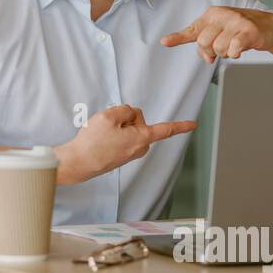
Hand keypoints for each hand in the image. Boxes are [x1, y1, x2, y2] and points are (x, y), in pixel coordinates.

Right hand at [55, 105, 195, 185]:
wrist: (78, 162)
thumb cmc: (93, 142)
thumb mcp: (109, 116)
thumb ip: (126, 110)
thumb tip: (130, 114)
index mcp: (142, 138)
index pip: (165, 130)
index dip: (180, 126)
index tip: (194, 125)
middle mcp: (140, 148)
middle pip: (138, 120)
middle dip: (124, 118)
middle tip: (108, 126)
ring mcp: (130, 153)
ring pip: (127, 127)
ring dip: (115, 126)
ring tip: (101, 134)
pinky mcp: (121, 155)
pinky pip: (120, 136)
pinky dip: (110, 133)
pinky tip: (100, 139)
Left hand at [160, 6, 272, 63]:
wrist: (270, 26)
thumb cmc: (241, 29)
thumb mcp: (220, 31)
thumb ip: (203, 41)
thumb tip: (196, 54)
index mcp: (212, 14)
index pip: (193, 30)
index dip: (178, 38)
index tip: (164, 42)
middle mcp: (222, 15)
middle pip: (204, 43)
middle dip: (213, 51)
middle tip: (224, 47)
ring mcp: (236, 22)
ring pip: (218, 49)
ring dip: (227, 53)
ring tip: (235, 45)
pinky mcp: (248, 31)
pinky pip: (233, 49)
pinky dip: (236, 54)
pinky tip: (241, 48)